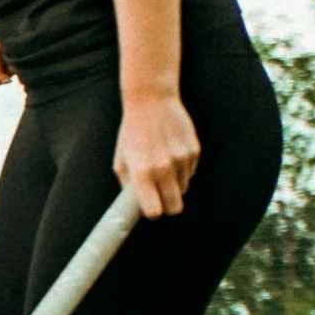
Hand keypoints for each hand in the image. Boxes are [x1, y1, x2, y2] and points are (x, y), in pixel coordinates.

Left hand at [113, 91, 199, 216]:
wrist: (152, 102)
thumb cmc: (132, 133)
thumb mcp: (121, 161)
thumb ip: (129, 186)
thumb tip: (139, 207)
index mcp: (142, 173)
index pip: (154, 210)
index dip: (153, 212)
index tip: (152, 208)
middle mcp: (163, 169)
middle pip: (175, 206)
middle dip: (169, 206)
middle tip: (162, 199)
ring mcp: (181, 160)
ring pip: (183, 189)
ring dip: (175, 184)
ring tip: (163, 166)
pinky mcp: (194, 151)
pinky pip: (190, 172)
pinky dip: (182, 169)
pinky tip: (172, 152)